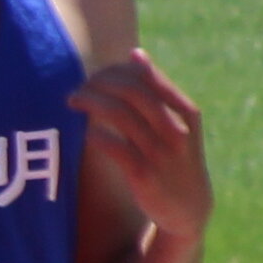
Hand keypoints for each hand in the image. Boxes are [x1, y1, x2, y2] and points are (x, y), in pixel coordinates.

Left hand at [72, 48, 209, 241]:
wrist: (189, 208)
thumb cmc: (175, 157)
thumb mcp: (177, 122)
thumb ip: (157, 90)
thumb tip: (135, 54)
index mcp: (185, 112)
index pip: (147, 77)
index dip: (116, 71)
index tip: (96, 74)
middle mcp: (176, 130)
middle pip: (132, 92)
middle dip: (100, 84)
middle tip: (79, 88)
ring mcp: (161, 153)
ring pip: (121, 116)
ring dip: (92, 104)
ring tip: (73, 102)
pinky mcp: (144, 176)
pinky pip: (115, 148)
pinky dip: (97, 136)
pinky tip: (86, 133)